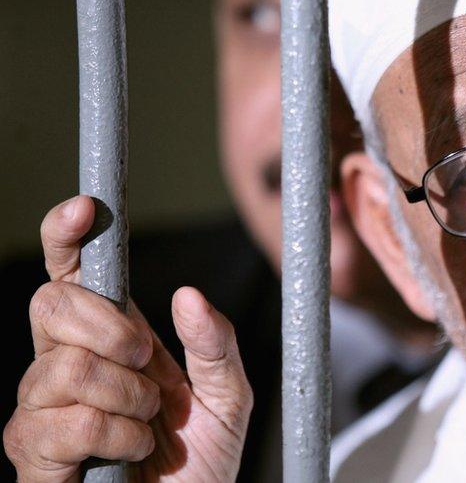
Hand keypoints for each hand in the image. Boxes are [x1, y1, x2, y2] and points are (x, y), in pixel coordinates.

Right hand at [3, 196, 252, 481]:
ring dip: (126, 396)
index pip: (72, 277)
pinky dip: (116, 436)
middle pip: (51, 304)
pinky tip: (126, 454)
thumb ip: (217, 347)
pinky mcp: (34, 455)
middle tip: (147, 363)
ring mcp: (42, 410)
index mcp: (112, 341)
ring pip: (64, 367)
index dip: (67, 237)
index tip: (85, 208)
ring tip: (145, 425)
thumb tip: (187, 296)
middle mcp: (67, 366)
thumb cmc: (199, 462)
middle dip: (110, 328)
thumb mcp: (229, 398)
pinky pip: (68, 422)